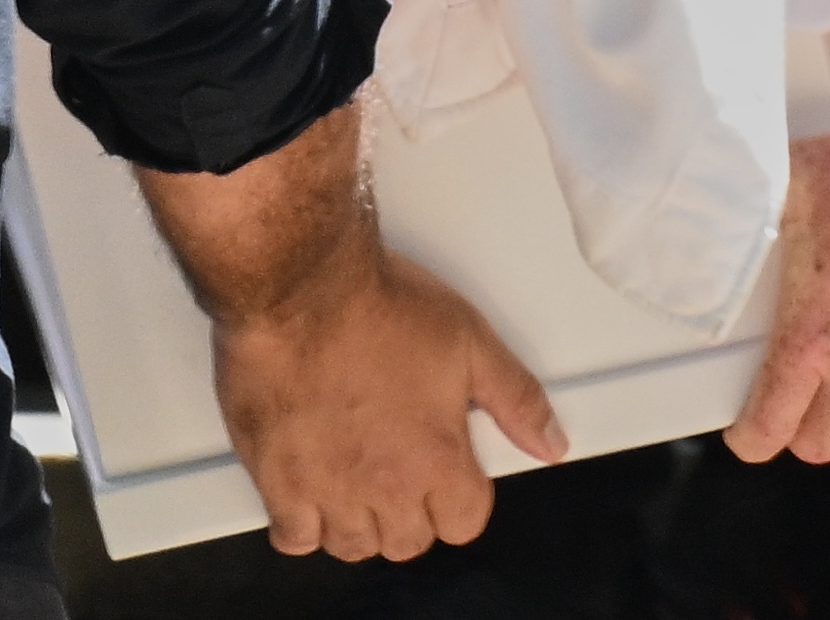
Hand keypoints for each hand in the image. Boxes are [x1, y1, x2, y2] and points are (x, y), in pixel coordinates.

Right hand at [208, 235, 566, 561]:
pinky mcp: (278, 479)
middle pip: (408, 540)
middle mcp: (386, 485)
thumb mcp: (469, 339)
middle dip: (410, 513)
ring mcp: (329, 488)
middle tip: (399, 469)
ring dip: (359, 522)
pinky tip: (309, 496)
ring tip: (356, 480)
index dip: (459, 496)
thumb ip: (517, 398)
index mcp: (437, 459)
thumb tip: (551, 441)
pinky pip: (296, 537)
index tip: (448, 473)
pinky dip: (303, 525)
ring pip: (352, 544)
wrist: (302, 286)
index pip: (464, 521)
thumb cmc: (377, 304)